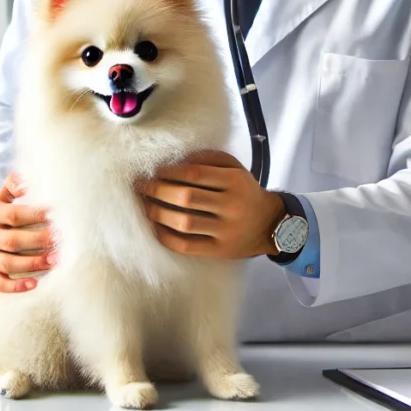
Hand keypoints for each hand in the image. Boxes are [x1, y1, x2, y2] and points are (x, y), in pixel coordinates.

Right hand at [0, 172, 54, 292]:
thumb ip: (14, 186)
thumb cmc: (3, 213)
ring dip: (33, 264)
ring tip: (55, 261)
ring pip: (8, 264)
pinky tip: (34, 284)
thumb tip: (25, 180)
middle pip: (13, 241)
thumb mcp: (4, 196)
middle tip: (61, 241)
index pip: (14, 215)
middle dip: (39, 241)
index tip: (57, 215)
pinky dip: (15, 286)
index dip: (36, 215)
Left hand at [139, 150, 285, 258]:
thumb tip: (174, 159)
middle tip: (142, 186)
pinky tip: (156, 227)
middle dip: (158, 191)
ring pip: (184, 223)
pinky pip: (186, 246)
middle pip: (186, 197)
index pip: (194, 174)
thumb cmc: (244, 191)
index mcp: (235, 181)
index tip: (153, 170)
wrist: (269, 223)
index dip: (169, 171)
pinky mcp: (219, 250)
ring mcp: (226, 231)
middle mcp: (232, 206)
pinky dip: (166, 236)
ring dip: (158, 213)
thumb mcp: (235, 168)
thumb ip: (208, 159)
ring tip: (145, 205)